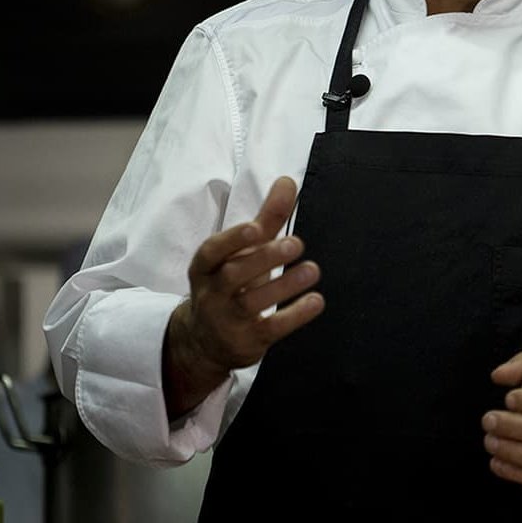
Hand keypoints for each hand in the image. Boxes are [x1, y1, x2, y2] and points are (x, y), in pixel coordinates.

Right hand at [162, 176, 324, 417]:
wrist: (204, 342)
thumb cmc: (230, 284)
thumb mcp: (243, 252)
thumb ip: (266, 218)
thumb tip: (288, 180)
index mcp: (206, 266)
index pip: (213, 251)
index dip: (233, 240)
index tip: (256, 229)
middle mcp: (211, 293)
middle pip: (233, 275)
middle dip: (264, 259)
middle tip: (296, 244)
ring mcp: (226, 320)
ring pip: (251, 303)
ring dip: (284, 286)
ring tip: (313, 270)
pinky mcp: (246, 341)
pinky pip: (270, 329)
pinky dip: (294, 316)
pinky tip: (316, 301)